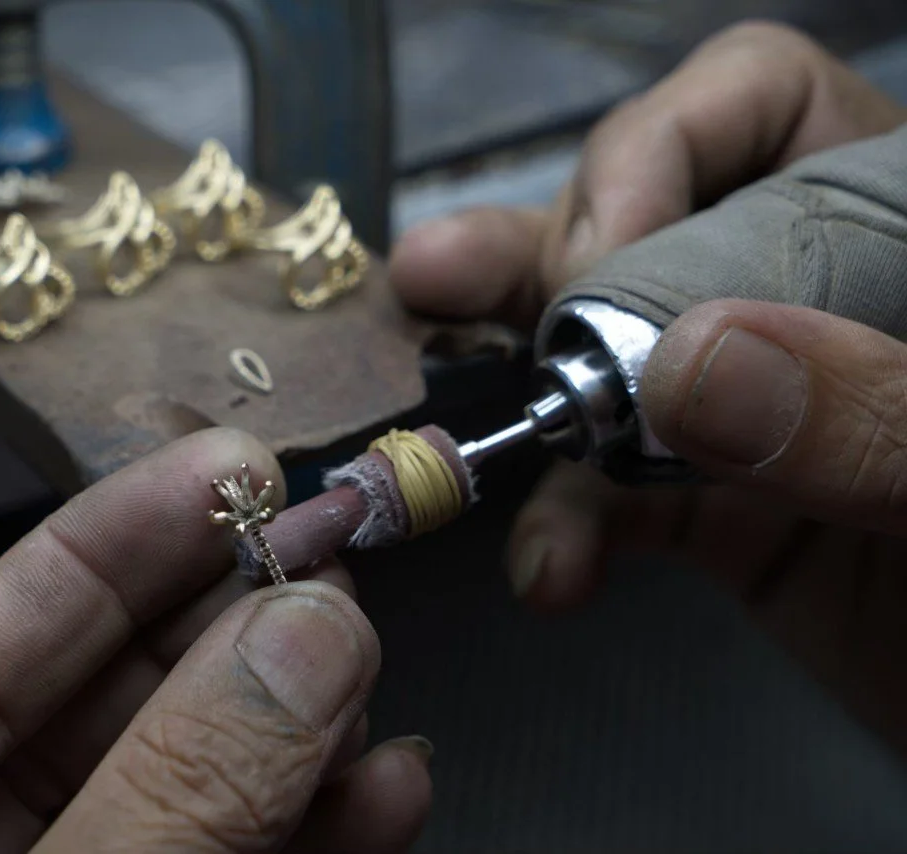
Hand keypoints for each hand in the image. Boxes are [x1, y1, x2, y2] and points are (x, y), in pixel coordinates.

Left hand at [0, 429, 431, 852]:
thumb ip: (166, 793)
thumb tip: (305, 634)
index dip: (93, 552)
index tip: (217, 466)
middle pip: (88, 717)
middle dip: (216, 633)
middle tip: (325, 557)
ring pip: (181, 798)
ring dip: (291, 735)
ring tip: (371, 665)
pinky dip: (314, 840)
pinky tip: (384, 794)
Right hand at [392, 22, 906, 753]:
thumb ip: (870, 408)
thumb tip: (684, 364)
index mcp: (893, 232)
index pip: (763, 106)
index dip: (660, 150)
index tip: (600, 257)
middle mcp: (809, 298)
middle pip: (645, 220)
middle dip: (538, 255)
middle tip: (449, 284)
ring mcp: (755, 405)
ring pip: (600, 356)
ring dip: (515, 383)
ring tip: (441, 405)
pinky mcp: (718, 511)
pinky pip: (608, 496)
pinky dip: (564, 528)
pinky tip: (552, 572)